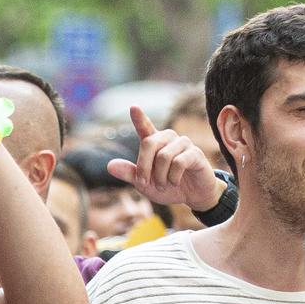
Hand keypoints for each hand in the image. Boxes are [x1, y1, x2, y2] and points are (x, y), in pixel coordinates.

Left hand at [106, 107, 225, 213]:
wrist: (191, 196)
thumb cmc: (166, 186)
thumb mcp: (144, 184)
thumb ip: (129, 173)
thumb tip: (109, 165)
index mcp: (154, 143)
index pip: (145, 127)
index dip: (139, 118)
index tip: (133, 107)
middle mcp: (168, 139)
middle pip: (148, 143)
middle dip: (143, 167)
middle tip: (145, 183)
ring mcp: (183, 144)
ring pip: (163, 156)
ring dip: (160, 177)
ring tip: (164, 184)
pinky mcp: (195, 153)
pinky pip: (178, 163)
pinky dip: (173, 178)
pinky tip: (175, 182)